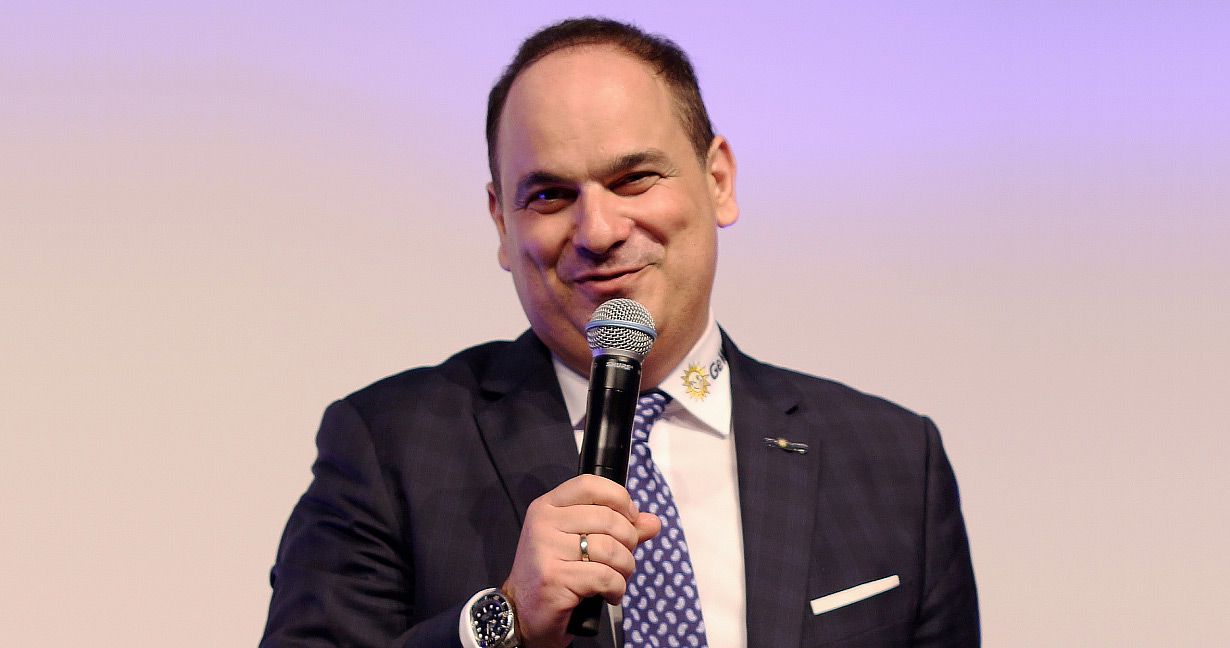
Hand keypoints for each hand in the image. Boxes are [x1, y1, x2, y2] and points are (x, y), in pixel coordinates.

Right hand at [501, 474, 660, 647]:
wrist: (522, 613)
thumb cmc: (555, 574)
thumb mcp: (582, 543)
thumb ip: (618, 529)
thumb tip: (653, 522)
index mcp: (548, 507)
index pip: (590, 484)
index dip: (619, 498)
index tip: (630, 518)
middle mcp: (544, 523)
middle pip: (608, 518)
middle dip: (628, 542)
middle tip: (623, 560)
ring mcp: (546, 549)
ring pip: (610, 549)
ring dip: (625, 568)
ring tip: (617, 579)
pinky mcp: (554, 578)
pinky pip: (605, 577)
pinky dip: (616, 589)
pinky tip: (609, 594)